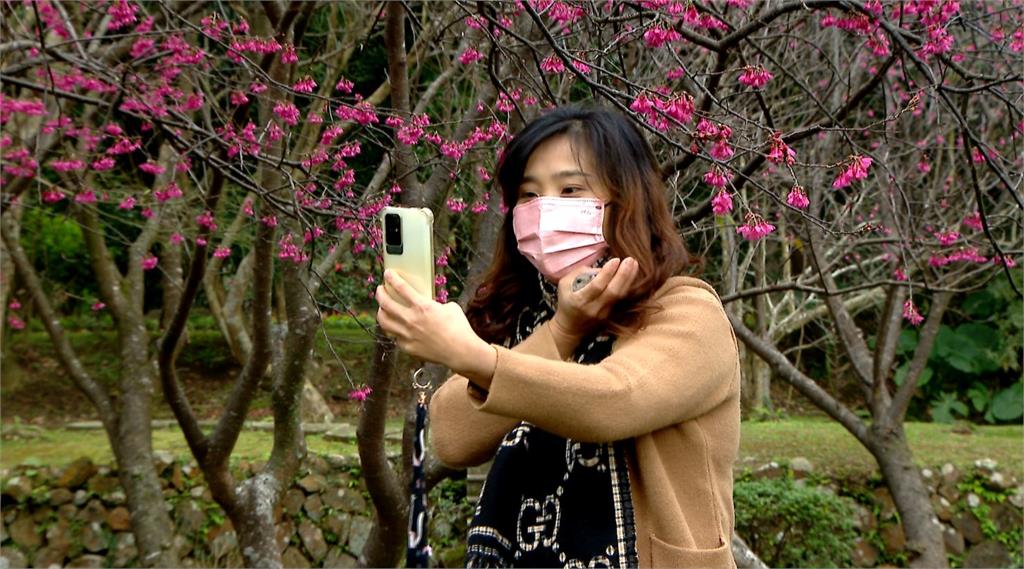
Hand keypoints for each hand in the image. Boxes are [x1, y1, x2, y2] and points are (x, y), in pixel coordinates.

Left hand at [376, 270, 495, 380]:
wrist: (461, 351)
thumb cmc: (459, 328)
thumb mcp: (450, 307)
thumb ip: (436, 304)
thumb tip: (431, 305)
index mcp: (422, 306)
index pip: (400, 287)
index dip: (391, 278)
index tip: (387, 273)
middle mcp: (410, 319)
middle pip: (385, 303)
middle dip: (380, 293)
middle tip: (380, 290)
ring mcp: (406, 335)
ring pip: (383, 321)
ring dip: (381, 312)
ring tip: (382, 309)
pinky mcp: (407, 347)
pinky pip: (394, 337)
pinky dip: (393, 330)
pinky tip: (396, 328)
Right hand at [551, 257, 639, 337]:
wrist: (570, 327)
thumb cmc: (567, 301)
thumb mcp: (565, 284)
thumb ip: (581, 273)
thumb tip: (602, 268)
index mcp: (579, 300)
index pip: (596, 286)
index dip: (607, 273)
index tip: (615, 260)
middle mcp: (593, 308)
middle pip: (613, 291)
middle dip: (623, 274)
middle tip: (630, 260)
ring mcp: (603, 313)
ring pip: (620, 296)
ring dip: (629, 279)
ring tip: (634, 264)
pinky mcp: (611, 315)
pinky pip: (621, 299)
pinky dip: (627, 286)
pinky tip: (632, 275)